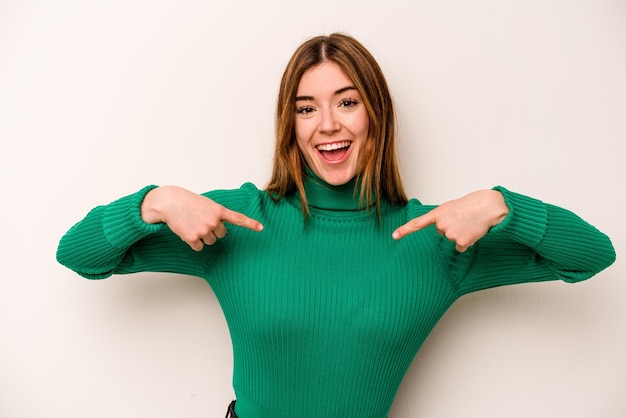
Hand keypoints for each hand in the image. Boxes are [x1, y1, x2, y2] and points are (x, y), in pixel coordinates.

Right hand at [141, 186, 262, 250]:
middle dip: (213, 230)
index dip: (250, 224)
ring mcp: (204, 231)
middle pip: (221, 235)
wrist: (169, 203)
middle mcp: (214, 221)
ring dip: (203, 236)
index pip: (238, 218)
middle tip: (201, 221)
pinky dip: (194, 242)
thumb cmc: (187, 202)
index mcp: (218, 210)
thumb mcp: (206, 204)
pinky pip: (199, 247)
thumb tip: (220, 229)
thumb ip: (216, 215)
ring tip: (192, 224)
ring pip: (210, 241)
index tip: (261, 228)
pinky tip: (187, 231)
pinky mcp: (193, 239)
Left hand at [392, 190, 508, 251]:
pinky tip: (472, 232)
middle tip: (461, 218)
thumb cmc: (470, 205)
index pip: (417, 223)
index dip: (405, 230)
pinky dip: (466, 241)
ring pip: (452, 239)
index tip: (394, 236)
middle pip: (441, 232)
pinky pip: (460, 247)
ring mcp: (450, 234)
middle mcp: (441, 225)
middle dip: (451, 227)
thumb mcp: (451, 207)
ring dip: (460, 234)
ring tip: (468, 223)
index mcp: (437, 214)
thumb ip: (441, 218)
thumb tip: (442, 231)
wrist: (488, 207)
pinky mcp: (460, 242)